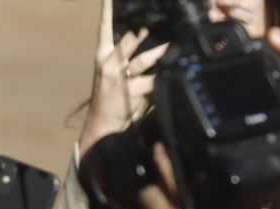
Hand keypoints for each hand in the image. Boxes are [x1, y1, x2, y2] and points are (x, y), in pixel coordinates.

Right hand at [78, 0, 167, 155]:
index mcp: (103, 55)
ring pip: (143, 58)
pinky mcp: (127, 92)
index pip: (106, 26)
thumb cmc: (114, 98)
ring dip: (162, 51)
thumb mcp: (118, 74)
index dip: (108, 9)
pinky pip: (152, 80)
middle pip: (130, 38)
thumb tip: (159, 40)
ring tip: (178, 41)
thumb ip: (133, 57)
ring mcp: (116, 78)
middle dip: (146, 27)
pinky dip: (165, 76)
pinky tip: (176, 70)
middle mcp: (108, 63)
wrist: (102, 126)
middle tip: (162, 12)